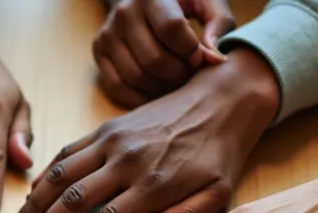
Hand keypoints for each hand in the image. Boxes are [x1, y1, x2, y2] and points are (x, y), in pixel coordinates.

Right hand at [10, 48, 278, 212]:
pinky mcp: (107, 127)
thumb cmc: (220, 153)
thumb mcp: (219, 192)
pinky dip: (46, 174)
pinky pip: (68, 151)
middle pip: (74, 198)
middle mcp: (127, 160)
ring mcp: (112, 140)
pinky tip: (33, 194)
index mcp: (154, 182)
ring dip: (36, 201)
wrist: (220, 99)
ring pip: (62, 173)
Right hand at [94, 0, 235, 106]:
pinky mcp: (98, 51)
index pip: (171, 29)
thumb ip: (219, 24)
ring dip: (160, 89)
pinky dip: (138, 98)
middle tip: (189, 75)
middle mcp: (124, 13)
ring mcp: (107, 34)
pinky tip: (155, 92)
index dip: (191, 51)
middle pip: (153, 59)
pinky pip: (116, 86)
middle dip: (178, 75)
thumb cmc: (182, 0)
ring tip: (174, 82)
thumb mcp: (206, 1)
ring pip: (135, 76)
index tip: (200, 58)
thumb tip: (213, 58)